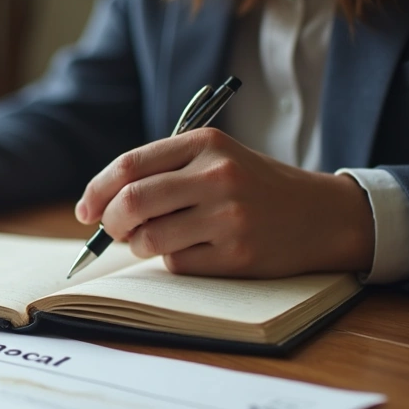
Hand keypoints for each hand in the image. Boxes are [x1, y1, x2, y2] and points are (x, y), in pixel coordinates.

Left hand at [74, 128, 374, 277]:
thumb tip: (99, 209)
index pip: (129, 166)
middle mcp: (218, 175)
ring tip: (159, 240)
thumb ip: (163, 172)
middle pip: (132, 202)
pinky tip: (198, 250)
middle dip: (111, 223)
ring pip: (149, 239)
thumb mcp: (216, 159)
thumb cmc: (254, 187)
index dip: (97, 191)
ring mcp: (230, 216)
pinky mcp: (238, 254)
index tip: (86, 211)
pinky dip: (174, 262)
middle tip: (114, 232)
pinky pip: (177, 264)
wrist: (323, 215)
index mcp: (206, 143)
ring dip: (141, 246)